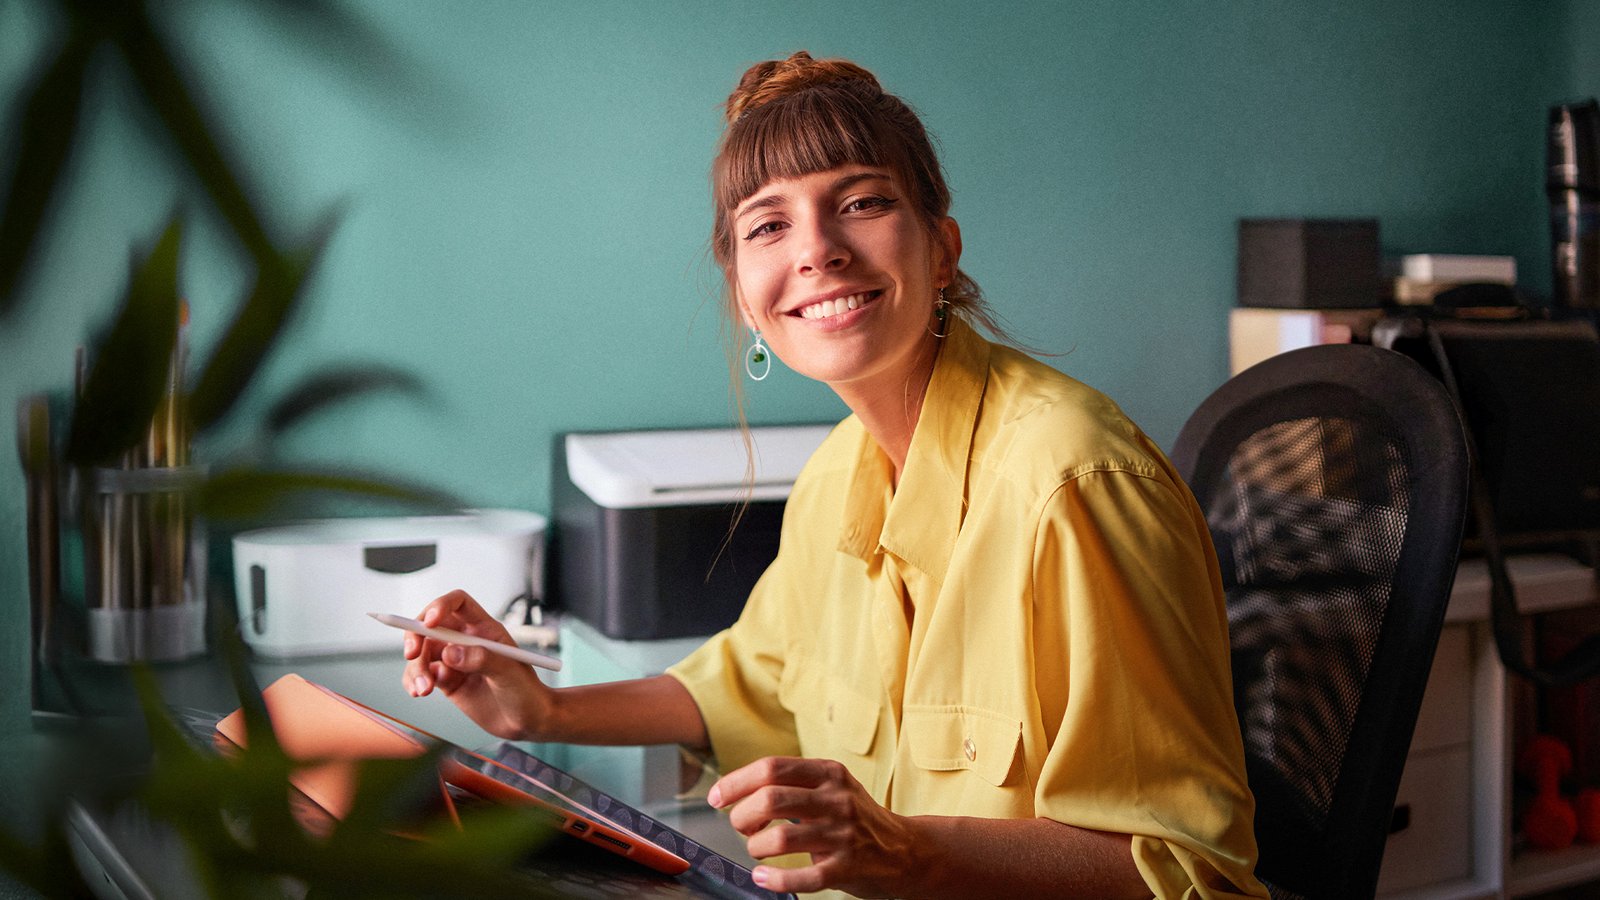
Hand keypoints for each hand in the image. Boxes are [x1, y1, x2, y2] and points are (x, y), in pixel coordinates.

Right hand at [400, 589, 549, 739]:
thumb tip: (449, 652)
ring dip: (415, 668)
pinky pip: (421, 674)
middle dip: (415, 636)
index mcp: (484, 628)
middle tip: (411, 654)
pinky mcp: (446, 680)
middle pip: (430, 625)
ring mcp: (454, 660)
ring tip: (424, 690)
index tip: (430, 622)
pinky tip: (419, 693)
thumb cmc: (527, 692)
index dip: (440, 606)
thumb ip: (481, 660)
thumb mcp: (510, 673)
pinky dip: (413, 681)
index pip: (458, 603)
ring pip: (422, 653)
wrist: (527, 721)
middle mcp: (466, 640)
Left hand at [708, 756, 917, 897]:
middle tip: (740, 827)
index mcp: (828, 773)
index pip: (771, 767)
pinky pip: (801, 877)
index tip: (717, 798)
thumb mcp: (833, 786)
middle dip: (742, 816)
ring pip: (780, 838)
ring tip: (757, 850)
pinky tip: (764, 877)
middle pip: (770, 799)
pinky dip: (774, 880)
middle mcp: (837, 799)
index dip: (736, 782)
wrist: (906, 850)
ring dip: (756, 847)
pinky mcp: (847, 867)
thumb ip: (794, 783)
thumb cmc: (857, 818)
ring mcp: (843, 834)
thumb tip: (739, 789)